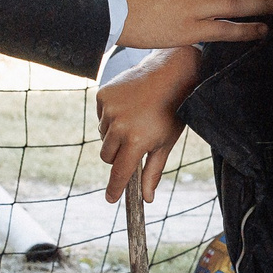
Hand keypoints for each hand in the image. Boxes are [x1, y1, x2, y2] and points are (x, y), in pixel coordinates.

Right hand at [98, 47, 199, 202]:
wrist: (169, 73)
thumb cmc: (171, 111)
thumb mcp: (165, 143)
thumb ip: (153, 172)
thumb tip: (147, 199)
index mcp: (136, 141)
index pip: (120, 172)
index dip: (115, 188)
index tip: (110, 199)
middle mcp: (119, 126)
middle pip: (107, 156)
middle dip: (118, 156)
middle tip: (134, 143)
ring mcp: (109, 110)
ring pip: (103, 136)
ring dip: (114, 135)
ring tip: (135, 119)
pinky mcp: (103, 96)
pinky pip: (101, 117)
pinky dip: (111, 117)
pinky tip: (128, 106)